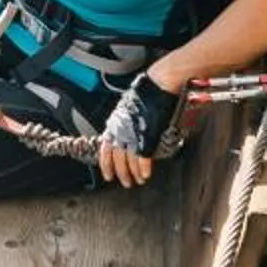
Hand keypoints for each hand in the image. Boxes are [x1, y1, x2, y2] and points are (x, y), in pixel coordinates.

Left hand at [97, 71, 187, 185]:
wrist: (160, 84)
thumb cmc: (148, 92)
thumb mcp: (129, 107)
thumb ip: (125, 122)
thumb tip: (128, 132)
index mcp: (115, 122)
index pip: (106, 148)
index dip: (106, 164)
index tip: (108, 174)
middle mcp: (121, 129)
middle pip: (117, 158)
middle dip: (121, 173)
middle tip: (125, 183)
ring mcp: (133, 133)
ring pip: (129, 161)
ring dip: (132, 173)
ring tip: (137, 181)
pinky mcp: (147, 135)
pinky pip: (143, 157)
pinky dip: (143, 168)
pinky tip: (145, 175)